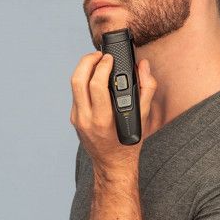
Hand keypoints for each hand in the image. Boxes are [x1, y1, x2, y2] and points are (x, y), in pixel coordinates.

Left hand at [70, 51, 156, 175]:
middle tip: (99, 55)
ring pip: (74, 85)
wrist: (112, 164)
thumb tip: (143, 65)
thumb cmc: (129, 142)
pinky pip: (76, 94)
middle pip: (78, 80)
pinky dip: (84, 81)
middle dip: (87, 61)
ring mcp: (77, 118)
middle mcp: (86, 119)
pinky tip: (94, 77)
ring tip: (96, 61)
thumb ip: (146, 88)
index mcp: (103, 119)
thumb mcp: (143, 117)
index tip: (110, 58)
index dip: (102, 66)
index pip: (96, 84)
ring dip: (83, 68)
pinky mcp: (74, 118)